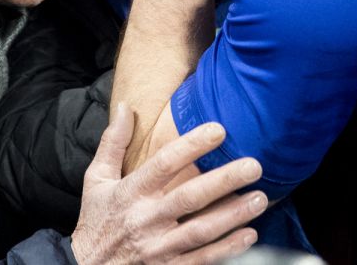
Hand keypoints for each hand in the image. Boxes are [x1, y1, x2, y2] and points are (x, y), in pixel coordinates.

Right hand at [71, 103, 265, 264]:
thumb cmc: (96, 220)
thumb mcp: (96, 180)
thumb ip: (112, 143)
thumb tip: (125, 107)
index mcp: (130, 193)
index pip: (163, 164)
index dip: (191, 146)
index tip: (218, 130)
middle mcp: (145, 219)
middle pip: (189, 197)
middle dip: (224, 180)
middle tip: (253, 165)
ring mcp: (158, 247)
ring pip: (201, 230)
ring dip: (233, 215)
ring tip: (260, 198)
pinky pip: (201, 259)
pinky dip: (227, 249)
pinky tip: (250, 235)